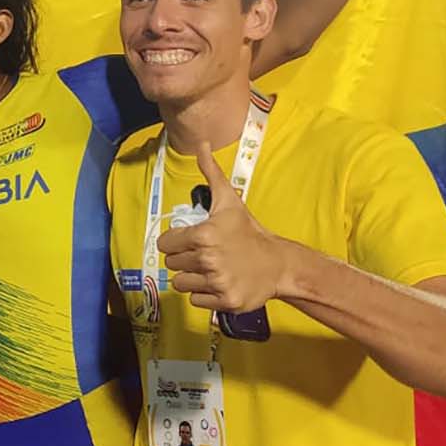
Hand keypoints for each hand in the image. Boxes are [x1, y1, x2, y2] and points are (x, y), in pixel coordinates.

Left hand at [156, 146, 286, 312]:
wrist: (279, 264)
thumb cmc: (249, 231)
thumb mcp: (229, 201)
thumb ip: (210, 173)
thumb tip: (202, 144)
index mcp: (202, 235)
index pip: (165, 244)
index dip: (175, 242)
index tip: (190, 241)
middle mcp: (207, 259)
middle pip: (172, 263)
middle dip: (184, 258)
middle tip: (204, 254)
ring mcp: (216, 282)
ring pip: (181, 283)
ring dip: (192, 277)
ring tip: (210, 269)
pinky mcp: (224, 301)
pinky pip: (196, 300)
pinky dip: (204, 295)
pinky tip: (219, 282)